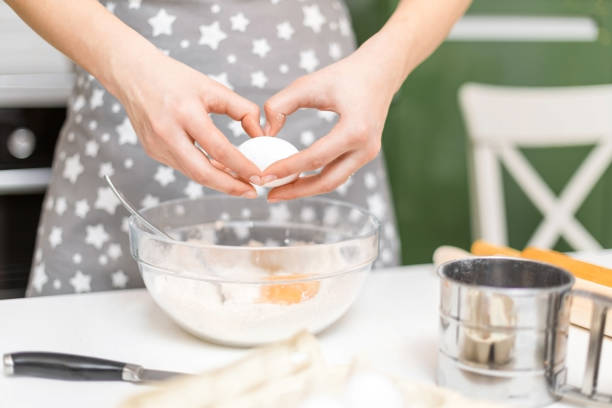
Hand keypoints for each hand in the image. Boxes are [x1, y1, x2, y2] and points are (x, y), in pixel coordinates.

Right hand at [115, 52, 263, 196]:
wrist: (132, 74)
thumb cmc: (174, 78)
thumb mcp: (212, 87)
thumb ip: (242, 110)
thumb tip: (260, 134)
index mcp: (185, 112)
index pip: (219, 149)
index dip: (241, 167)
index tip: (259, 176)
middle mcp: (167, 132)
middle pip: (202, 173)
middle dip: (230, 187)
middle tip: (251, 191)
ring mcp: (156, 145)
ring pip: (193, 174)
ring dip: (218, 180)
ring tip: (240, 180)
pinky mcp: (152, 151)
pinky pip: (183, 167)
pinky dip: (203, 171)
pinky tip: (218, 169)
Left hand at [262, 46, 396, 201]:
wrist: (381, 72)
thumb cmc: (345, 75)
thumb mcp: (308, 84)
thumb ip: (280, 105)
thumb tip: (265, 132)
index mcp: (355, 130)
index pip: (316, 158)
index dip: (288, 169)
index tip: (265, 175)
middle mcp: (365, 147)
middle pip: (327, 181)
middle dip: (296, 191)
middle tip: (269, 194)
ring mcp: (368, 154)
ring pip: (333, 181)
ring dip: (305, 189)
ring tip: (278, 189)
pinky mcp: (365, 155)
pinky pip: (338, 173)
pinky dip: (316, 179)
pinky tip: (296, 178)